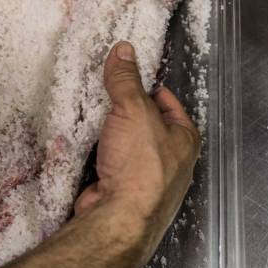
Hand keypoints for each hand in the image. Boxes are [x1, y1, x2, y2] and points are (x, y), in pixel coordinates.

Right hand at [0, 42, 199, 267]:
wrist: (118, 219)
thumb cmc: (140, 162)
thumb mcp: (133, 109)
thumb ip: (126, 80)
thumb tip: (123, 48)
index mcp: (185, 139)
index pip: (167, 102)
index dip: (147, 87)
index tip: (126, 77)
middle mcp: (173, 162)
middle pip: (145, 125)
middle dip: (124, 112)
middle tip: (103, 95)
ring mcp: (147, 181)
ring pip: (126, 147)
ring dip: (108, 135)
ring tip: (89, 116)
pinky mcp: (123, 195)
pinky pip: (109, 166)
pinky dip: (96, 155)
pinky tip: (82, 145)